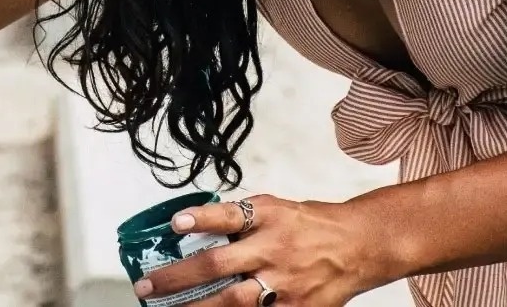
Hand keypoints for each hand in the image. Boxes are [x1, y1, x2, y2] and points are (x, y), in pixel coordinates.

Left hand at [133, 196, 397, 306]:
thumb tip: (195, 228)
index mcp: (268, 217)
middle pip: (218, 264)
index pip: (228, 216)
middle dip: (177, 278)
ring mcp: (283, 284)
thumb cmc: (312, 225)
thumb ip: (240, 220)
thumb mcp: (276, 209)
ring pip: (232, 301)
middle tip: (148, 286)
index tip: (176, 224)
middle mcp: (273, 249)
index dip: (200, 219)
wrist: (359, 245)